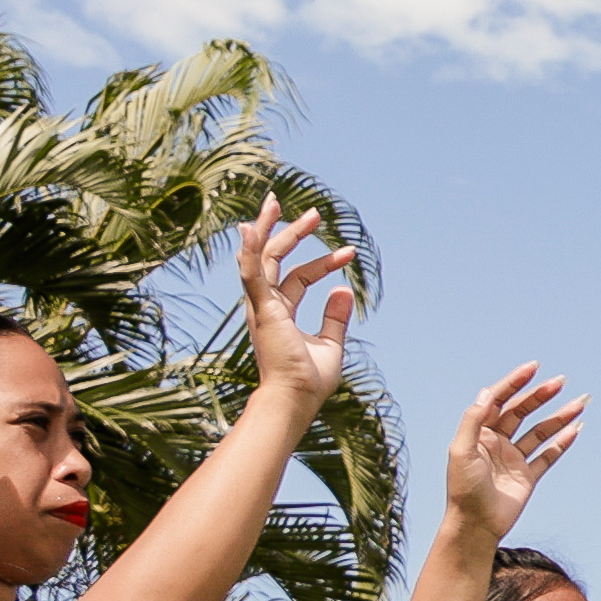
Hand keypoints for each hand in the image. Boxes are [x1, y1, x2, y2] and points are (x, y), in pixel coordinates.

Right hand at [236, 206, 364, 428]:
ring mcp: (261, 306)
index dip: (324, 262)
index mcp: (280, 313)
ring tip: (277, 201)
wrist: (295, 398)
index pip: (299, 278)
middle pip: (276, 260)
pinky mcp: (262, 309)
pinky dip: (250, 250)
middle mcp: (266, 306)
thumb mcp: (330, 344)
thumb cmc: (309, 380)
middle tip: (314, 213)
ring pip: (261, 258)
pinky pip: (252, 273)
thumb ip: (336, 318)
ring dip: (269, 229)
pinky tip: (251, 227)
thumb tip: (345, 289)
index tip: (350, 252)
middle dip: (292, 233)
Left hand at [432, 361, 580, 545]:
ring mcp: (514, 458)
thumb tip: (488, 392)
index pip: (499, 400)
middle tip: (561, 382)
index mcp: (480, 432)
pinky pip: (548, 455)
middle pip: (522, 411)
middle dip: (541, 396)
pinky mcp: (528, 476)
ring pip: (540, 431)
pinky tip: (576, 430)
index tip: (534, 369)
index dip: (515, 382)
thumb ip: (474, 420)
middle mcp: (497, 442)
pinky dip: (562, 443)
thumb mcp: (461, 451)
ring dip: (560, 417)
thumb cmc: (463, 489)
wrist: (475, 525)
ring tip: (580, 404)